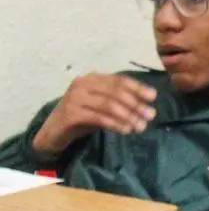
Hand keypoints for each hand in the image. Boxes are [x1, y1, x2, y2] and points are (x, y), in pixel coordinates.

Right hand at [32, 74, 157, 157]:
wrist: (54, 132)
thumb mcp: (103, 107)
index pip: (119, 80)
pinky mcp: (70, 112)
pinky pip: (98, 117)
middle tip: (150, 115)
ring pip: (108, 104)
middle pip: (116, 91)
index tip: (153, 97)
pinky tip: (125, 130)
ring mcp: (74, 97)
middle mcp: (82, 84)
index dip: (138, 88)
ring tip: (140, 126)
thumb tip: (146, 108)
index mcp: (92, 78)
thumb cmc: (82, 117)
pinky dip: (115, 123)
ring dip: (128, 116)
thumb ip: (120, 103)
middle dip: (136, 104)